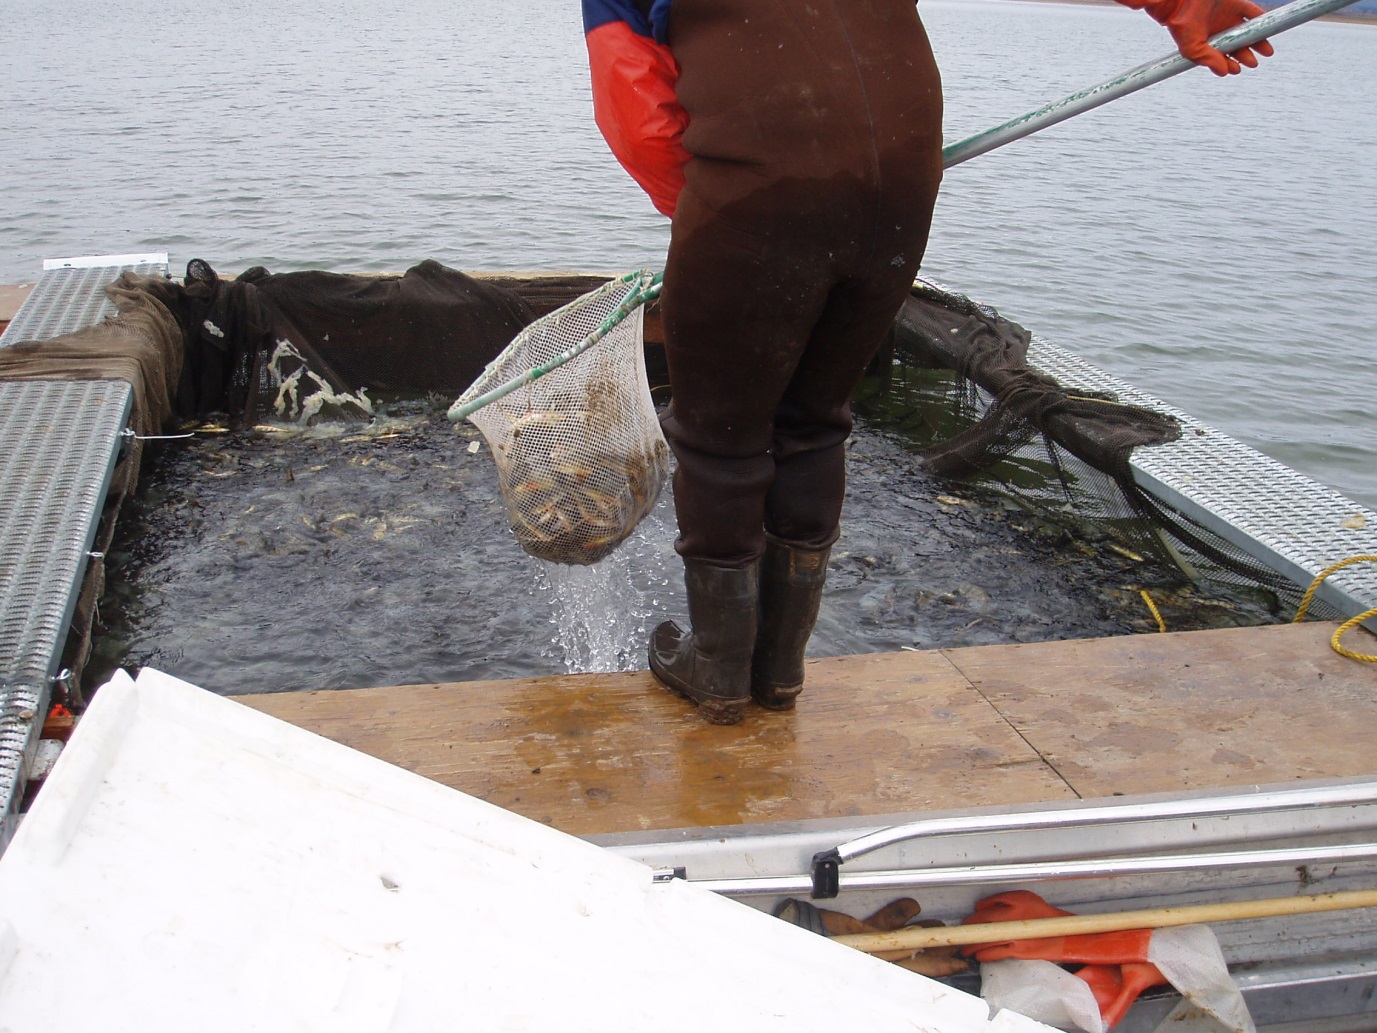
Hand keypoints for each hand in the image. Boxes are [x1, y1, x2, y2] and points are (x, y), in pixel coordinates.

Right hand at [1126, 0, 1275, 74]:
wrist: (1180, 1)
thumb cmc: (1181, 22)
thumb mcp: (1192, 48)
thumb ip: (1208, 60)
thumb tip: (1224, 72)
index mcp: (1206, 42)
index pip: (1222, 56)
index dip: (1230, 64)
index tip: (1236, 69)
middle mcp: (1218, 31)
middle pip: (1236, 45)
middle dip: (1246, 56)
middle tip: (1254, 63)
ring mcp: (1227, 17)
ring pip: (1246, 31)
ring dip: (1257, 40)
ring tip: (1267, 51)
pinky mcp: (1234, 4)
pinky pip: (1251, 12)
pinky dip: (1259, 19)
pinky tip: (1266, 27)